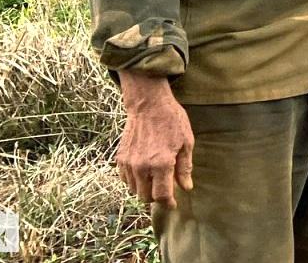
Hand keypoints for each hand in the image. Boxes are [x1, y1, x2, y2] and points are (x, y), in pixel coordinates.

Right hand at [116, 71, 194, 207]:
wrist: (148, 104)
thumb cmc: (171, 121)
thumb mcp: (186, 142)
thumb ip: (184, 168)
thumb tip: (186, 187)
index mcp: (161, 164)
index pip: (161, 196)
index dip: (168, 203)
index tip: (173, 204)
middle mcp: (142, 167)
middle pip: (145, 197)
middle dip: (156, 197)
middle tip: (165, 190)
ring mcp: (129, 163)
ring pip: (133, 190)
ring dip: (144, 189)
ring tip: (155, 179)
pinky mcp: (120, 158)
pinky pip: (125, 179)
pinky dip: (134, 181)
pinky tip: (144, 172)